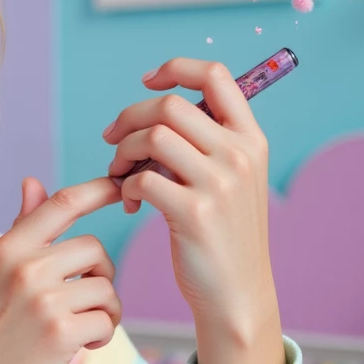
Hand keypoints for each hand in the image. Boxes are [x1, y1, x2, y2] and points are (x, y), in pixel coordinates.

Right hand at [0, 176, 121, 363]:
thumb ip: (20, 231)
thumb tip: (33, 182)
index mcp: (7, 249)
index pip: (61, 204)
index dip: (97, 190)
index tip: (119, 186)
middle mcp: (24, 267)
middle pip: (94, 249)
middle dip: (100, 276)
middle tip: (86, 303)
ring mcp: (42, 299)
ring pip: (105, 288)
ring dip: (104, 311)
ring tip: (81, 329)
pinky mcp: (60, 332)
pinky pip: (106, 321)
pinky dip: (101, 336)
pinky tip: (80, 346)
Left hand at [104, 59, 285, 363]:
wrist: (236, 294)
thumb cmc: (223, 235)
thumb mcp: (232, 179)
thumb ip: (207, 141)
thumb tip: (158, 108)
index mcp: (251, 139)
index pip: (215, 76)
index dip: (175, 69)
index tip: (148, 82)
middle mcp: (240, 155)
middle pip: (171, 105)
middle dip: (131, 118)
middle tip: (112, 140)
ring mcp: (220, 184)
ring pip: (153, 137)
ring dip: (123, 153)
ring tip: (121, 176)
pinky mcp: (194, 213)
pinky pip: (142, 178)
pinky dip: (125, 186)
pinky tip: (129, 203)